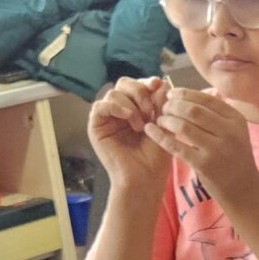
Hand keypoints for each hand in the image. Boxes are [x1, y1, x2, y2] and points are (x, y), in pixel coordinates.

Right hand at [87, 76, 172, 194]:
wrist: (145, 178)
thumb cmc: (155, 157)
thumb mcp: (163, 126)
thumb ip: (161, 104)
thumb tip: (161, 81)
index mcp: (137, 108)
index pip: (138, 85)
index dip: (147, 82)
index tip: (158, 84)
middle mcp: (121, 110)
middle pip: (124, 83)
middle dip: (139, 91)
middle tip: (150, 108)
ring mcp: (108, 117)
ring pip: (114, 92)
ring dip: (130, 104)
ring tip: (141, 124)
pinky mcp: (96, 125)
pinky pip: (100, 105)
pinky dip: (116, 107)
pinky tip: (128, 117)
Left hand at [151, 86, 256, 196]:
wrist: (242, 188)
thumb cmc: (232, 156)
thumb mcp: (233, 132)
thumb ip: (215, 114)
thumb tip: (185, 94)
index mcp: (236, 119)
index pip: (206, 99)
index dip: (185, 93)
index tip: (171, 94)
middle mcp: (229, 132)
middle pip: (193, 110)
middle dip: (173, 106)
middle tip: (163, 108)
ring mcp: (217, 150)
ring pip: (183, 126)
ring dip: (167, 120)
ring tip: (160, 120)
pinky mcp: (204, 165)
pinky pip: (176, 146)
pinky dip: (160, 136)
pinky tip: (150, 130)